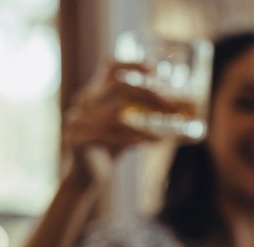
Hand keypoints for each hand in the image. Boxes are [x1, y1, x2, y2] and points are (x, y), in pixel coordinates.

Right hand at [62, 61, 175, 186]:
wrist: (88, 175)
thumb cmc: (111, 147)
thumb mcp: (127, 127)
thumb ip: (142, 115)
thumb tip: (176, 109)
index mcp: (96, 93)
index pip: (110, 68)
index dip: (131, 64)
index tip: (154, 68)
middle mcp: (85, 101)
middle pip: (120, 87)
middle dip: (148, 93)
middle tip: (170, 104)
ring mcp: (78, 119)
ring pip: (116, 116)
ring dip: (143, 127)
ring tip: (162, 137)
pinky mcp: (77, 138)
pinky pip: (107, 136)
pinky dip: (128, 140)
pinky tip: (143, 146)